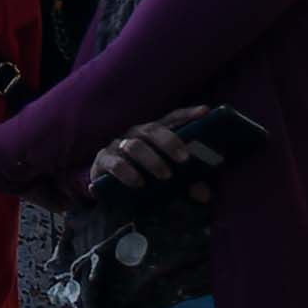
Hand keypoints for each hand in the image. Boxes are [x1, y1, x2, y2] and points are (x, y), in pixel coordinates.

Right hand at [88, 108, 218, 195]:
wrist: (109, 192)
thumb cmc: (144, 179)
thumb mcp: (169, 183)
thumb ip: (187, 185)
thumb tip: (204, 195)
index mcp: (155, 135)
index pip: (172, 119)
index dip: (187, 114)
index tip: (204, 112)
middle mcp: (136, 135)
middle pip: (152, 130)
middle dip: (169, 142)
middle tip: (184, 159)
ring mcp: (118, 146)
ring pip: (134, 145)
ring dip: (151, 160)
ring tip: (165, 176)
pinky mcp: (103, 161)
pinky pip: (115, 163)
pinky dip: (127, 172)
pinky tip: (138, 183)